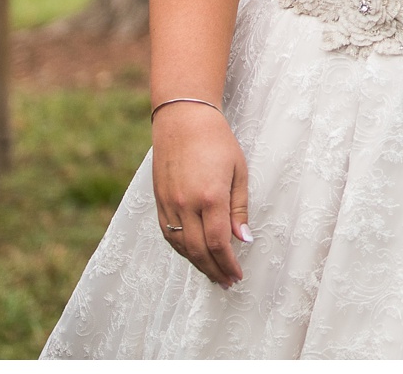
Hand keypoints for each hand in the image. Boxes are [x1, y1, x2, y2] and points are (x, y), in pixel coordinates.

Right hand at [151, 101, 251, 287]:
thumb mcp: (238, 170)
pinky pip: (169, 234)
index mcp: (210, 196)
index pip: (218, 243)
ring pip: (181, 246)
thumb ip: (239, 207)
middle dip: (214, 270)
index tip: (237, 275)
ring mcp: (169, 203)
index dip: (228, 263)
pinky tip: (193, 254)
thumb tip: (243, 239)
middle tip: (226, 282)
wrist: (182, 119)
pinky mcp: (158, 201)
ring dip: (197, 264)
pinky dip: (182, 249)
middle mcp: (185, 204)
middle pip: (198, 251)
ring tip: (212, 274)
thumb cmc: (217, 141)